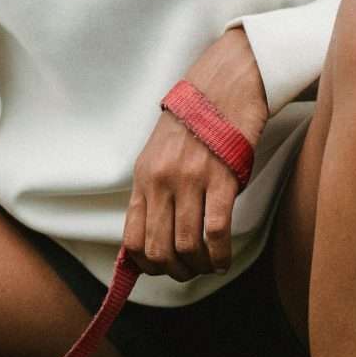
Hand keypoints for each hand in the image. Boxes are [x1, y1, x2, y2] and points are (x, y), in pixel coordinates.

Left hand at [123, 29, 270, 279]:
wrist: (223, 85)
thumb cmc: (194, 122)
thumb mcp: (159, 155)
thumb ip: (155, 192)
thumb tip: (157, 236)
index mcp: (144, 178)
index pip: (131, 238)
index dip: (145, 265)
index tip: (162, 268)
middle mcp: (161, 181)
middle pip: (158, 249)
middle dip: (175, 271)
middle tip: (190, 271)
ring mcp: (190, 180)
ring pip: (187, 246)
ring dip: (200, 267)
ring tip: (210, 266)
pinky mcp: (222, 178)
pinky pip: (215, 232)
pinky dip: (220, 255)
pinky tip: (224, 258)